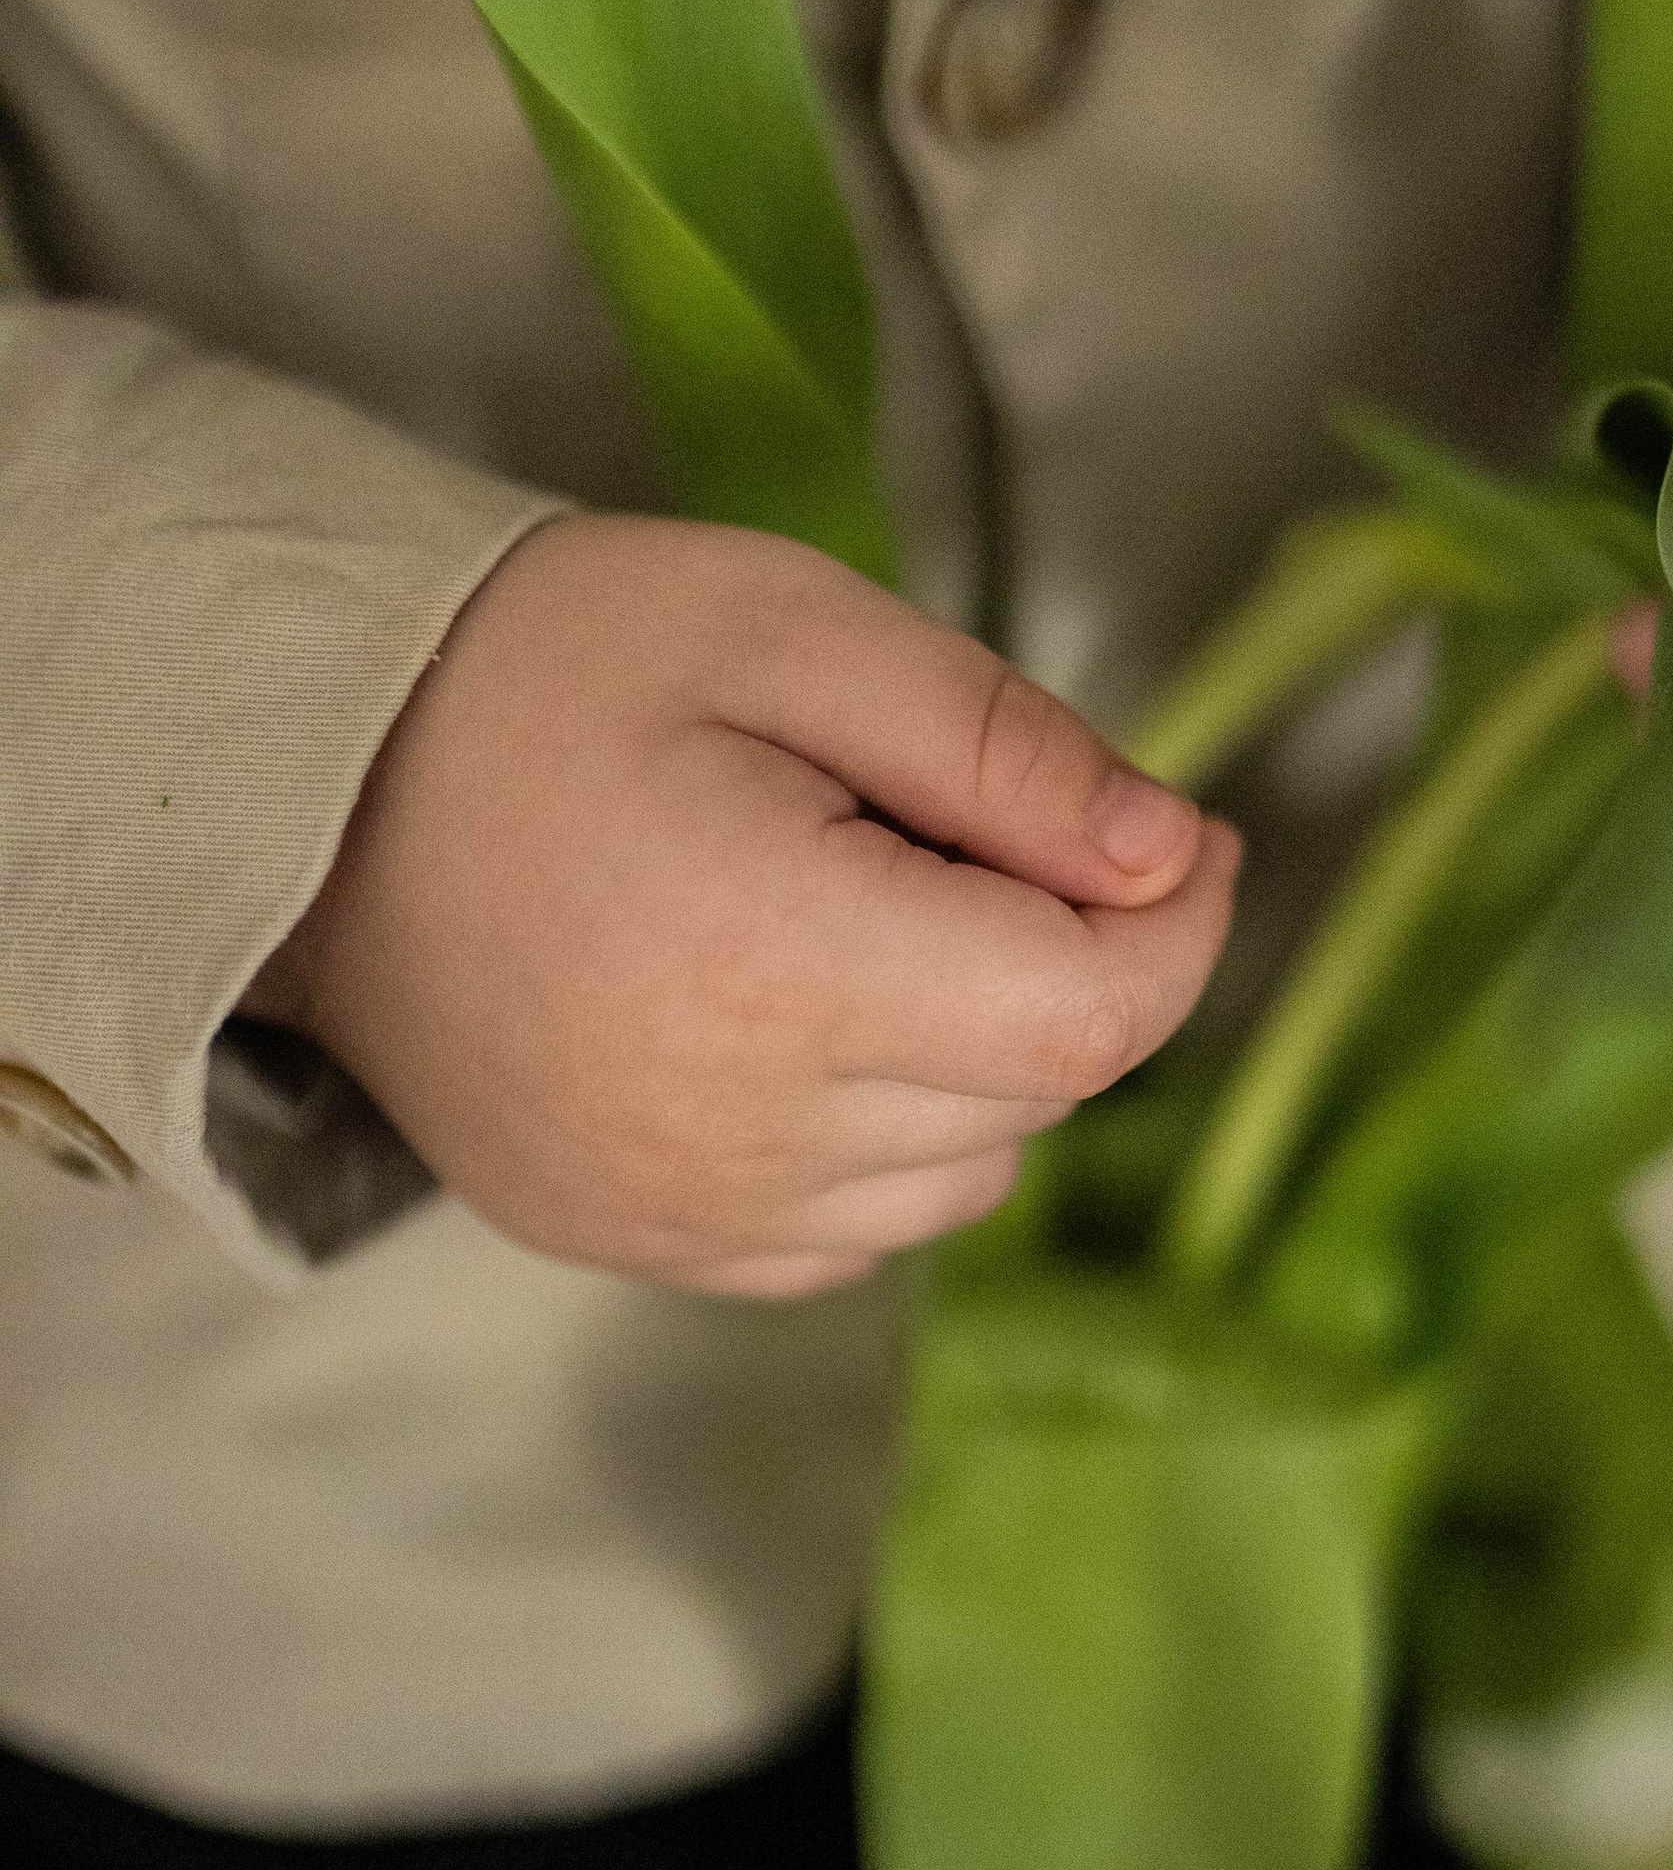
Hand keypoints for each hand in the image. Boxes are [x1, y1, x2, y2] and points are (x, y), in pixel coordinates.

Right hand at [248, 516, 1238, 1296]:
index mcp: (784, 968)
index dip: (1181, 925)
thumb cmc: (545, 670)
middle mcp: (739, 1134)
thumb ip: (1000, 745)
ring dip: (982, 1051)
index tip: (1174, 832)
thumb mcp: (788, 627)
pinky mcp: (634, 1243)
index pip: (1095, 1017)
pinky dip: (888, 1134)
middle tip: (982, 823)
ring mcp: (679, 1213)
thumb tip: (1168, 852)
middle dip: (1070, 957)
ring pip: (964, 1172)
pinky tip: (809, 1007)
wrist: (295, 785)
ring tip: (871, 905)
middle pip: (1041, 1092)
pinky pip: (855, 1228)